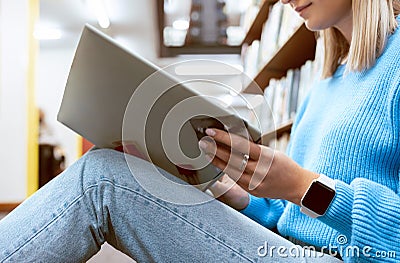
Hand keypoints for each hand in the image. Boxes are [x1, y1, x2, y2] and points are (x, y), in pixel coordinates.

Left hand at [199, 128, 318, 204]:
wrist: (297, 186)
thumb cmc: (284, 165)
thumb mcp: (271, 152)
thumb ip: (253, 148)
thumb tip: (233, 139)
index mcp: (265, 157)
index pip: (239, 145)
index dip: (223, 138)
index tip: (211, 132)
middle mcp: (259, 171)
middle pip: (231, 159)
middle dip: (214, 149)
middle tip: (203, 142)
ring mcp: (255, 183)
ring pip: (230, 171)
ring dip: (216, 160)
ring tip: (207, 152)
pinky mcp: (252, 191)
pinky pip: (236, 179)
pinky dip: (226, 171)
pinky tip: (218, 164)